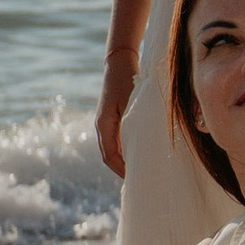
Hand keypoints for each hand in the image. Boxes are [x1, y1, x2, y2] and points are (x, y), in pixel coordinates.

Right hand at [96, 48, 135, 177]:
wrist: (119, 63)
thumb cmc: (128, 79)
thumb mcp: (133, 101)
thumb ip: (135, 121)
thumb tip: (143, 143)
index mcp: (104, 124)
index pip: (110, 155)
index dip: (121, 169)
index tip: (135, 178)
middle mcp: (101, 126)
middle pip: (108, 156)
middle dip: (122, 170)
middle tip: (139, 181)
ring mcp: (104, 123)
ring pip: (110, 150)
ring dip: (122, 162)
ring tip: (138, 172)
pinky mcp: (110, 120)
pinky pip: (114, 142)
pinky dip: (123, 152)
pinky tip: (136, 155)